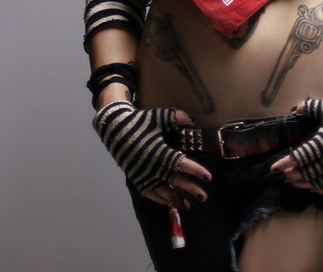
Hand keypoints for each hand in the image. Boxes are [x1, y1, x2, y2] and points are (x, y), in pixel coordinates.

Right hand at [93, 101, 210, 206]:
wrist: (114, 128)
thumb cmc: (139, 122)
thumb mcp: (158, 116)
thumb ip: (176, 117)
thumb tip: (193, 120)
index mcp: (158, 151)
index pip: (180, 163)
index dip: (195, 171)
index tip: (208, 177)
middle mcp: (151, 166)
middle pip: (174, 181)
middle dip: (190, 189)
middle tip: (204, 197)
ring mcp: (143, 175)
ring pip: (162, 192)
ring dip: (175, 199)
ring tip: (188, 205)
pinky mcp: (136, 178)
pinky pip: (149, 193)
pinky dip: (160, 200)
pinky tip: (169, 203)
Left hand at [272, 89, 322, 194]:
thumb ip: (310, 107)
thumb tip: (295, 109)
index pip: (302, 156)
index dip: (287, 162)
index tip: (275, 167)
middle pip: (309, 171)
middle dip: (294, 174)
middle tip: (282, 175)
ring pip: (320, 180)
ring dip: (305, 183)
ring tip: (292, 182)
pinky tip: (314, 189)